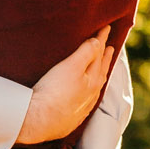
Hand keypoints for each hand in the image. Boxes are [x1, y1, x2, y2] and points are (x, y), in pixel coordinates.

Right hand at [17, 28, 110, 143]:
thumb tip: (98, 42)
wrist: (39, 121)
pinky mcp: (71, 118)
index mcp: (94, 80)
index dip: (102, 40)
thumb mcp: (71, 66)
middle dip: (105, 58)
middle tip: (110, 48)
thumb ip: (86, 52)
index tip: (106, 28)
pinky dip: (89, 93)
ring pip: (96, 87)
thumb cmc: (54, 91)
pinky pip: (86, 102)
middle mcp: (91, 95)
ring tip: (101, 68)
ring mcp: (82, 107)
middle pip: (101, 71)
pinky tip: (86, 95)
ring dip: (99, 75)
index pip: (99, 54)